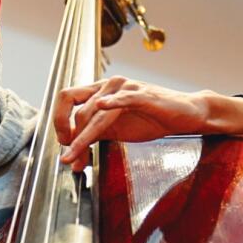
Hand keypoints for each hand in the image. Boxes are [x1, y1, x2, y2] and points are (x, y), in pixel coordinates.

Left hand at [52, 77, 242, 170]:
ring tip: (77, 158)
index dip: (58, 121)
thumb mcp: (116, 129)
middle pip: (78, 108)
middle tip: (70, 156)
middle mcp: (109, 85)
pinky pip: (123, 98)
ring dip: (83, 138)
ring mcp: (125, 88)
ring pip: (95, 112)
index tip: (62, 143)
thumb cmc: (151, 119)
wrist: (184, 115)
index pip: (67, 98)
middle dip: (71, 136)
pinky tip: (101, 106)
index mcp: (99, 90)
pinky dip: (110, 102)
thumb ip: (94, 134)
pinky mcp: (142, 94)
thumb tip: (73, 152)